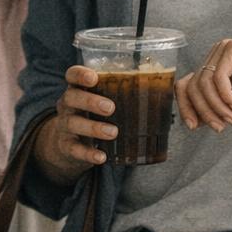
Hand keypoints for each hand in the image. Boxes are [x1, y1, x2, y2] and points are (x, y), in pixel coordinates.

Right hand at [32, 65, 118, 183]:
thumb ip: (125, 92)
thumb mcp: (102, 101)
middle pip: (71, 97)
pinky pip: (75, 150)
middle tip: (111, 108)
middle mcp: (67, 105)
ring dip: (93, 128)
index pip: (72, 75)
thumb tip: (167, 82)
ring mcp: (64, 126)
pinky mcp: (66, 146)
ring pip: (73, 123)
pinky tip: (102, 156)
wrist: (66, 144)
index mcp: (78, 89)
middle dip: (90, 101)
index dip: (80, 74)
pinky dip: (88, 153)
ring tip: (113, 132)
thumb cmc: (94, 115)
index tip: (94, 78)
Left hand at [177, 38, 231, 131]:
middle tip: (220, 127)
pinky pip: (220, 77)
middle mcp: (214, 57)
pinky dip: (226, 96)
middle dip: (204, 112)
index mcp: (212, 68)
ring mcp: (223, 50)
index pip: (185, 86)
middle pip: (192, 87)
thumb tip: (193, 122)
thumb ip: (215, 110)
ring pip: (204, 84)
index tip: (193, 127)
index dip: (185, 107)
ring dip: (216, 107)